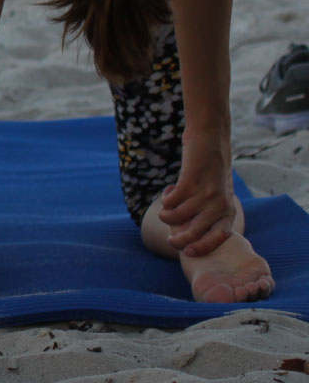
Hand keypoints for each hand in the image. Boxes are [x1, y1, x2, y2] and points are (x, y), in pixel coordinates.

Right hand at [160, 134, 237, 256]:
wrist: (210, 141)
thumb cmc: (212, 170)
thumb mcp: (219, 193)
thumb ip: (211, 212)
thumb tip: (190, 234)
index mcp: (228, 210)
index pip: (218, 237)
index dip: (201, 247)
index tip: (187, 252)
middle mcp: (219, 204)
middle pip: (193, 232)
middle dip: (178, 240)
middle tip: (170, 239)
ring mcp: (205, 194)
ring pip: (176, 217)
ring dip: (166, 214)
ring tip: (167, 206)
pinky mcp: (190, 183)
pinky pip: (170, 202)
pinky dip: (166, 199)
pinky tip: (169, 191)